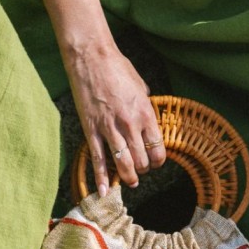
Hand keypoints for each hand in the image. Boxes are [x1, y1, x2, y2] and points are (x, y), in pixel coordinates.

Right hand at [65, 41, 165, 194]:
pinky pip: (97, 159)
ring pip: (123, 164)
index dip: (158, 161)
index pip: (158, 149)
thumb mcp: (141, 85)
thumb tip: (146, 116)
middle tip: (140, 170)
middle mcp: (130, 124)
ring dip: (128, 176)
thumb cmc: (117, 67)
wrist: (91, 58)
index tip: (155, 162)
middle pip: (142, 160)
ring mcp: (109, 128)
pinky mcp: (91, 129)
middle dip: (143, 169)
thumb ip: (145, 104)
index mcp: (145, 113)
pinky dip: (101, 177)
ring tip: (130, 182)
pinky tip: (104, 191)